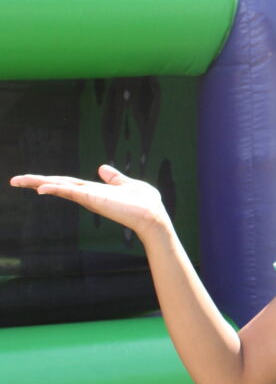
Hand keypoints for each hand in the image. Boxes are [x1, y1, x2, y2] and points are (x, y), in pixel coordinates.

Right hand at [10, 165, 170, 239]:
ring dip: (39, 183)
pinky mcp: (93, 199)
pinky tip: (40, 188)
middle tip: (15, 180)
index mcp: (95, 191)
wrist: (153, 215)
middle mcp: (88, 195)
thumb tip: (102, 168)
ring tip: (18, 181)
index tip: (34, 180)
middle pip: (59, 185)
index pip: (68, 184)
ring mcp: (89, 198)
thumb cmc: (145, 203)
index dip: (52, 181)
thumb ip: (114, 177)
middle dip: (37, 182)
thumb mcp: (128, 184)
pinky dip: (56, 189)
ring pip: (60, 187)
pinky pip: (71, 192)